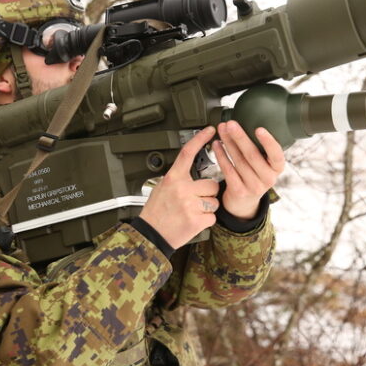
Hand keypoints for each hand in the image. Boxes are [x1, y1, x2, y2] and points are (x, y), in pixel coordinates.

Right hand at [139, 127, 219, 248]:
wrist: (151, 235)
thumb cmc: (156, 212)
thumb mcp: (161, 188)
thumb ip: (178, 178)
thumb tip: (192, 171)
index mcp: (173, 178)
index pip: (188, 153)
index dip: (200, 139)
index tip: (210, 130)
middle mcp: (182, 189)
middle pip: (212, 185)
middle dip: (208, 194)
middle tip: (194, 201)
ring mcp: (190, 205)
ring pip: (214, 202)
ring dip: (207, 208)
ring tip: (191, 212)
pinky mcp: (197, 220)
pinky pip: (212, 217)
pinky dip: (206, 220)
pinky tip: (193, 221)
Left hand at [213, 121, 284, 219]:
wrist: (244, 202)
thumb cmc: (254, 175)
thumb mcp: (264, 164)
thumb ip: (260, 148)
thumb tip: (245, 123)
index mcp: (277, 169)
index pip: (277, 155)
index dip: (269, 142)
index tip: (259, 129)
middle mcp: (268, 179)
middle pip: (253, 155)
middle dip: (240, 137)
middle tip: (231, 124)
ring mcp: (253, 187)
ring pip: (239, 161)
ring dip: (228, 143)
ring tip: (222, 130)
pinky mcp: (239, 191)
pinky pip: (228, 170)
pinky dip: (221, 155)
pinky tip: (216, 145)